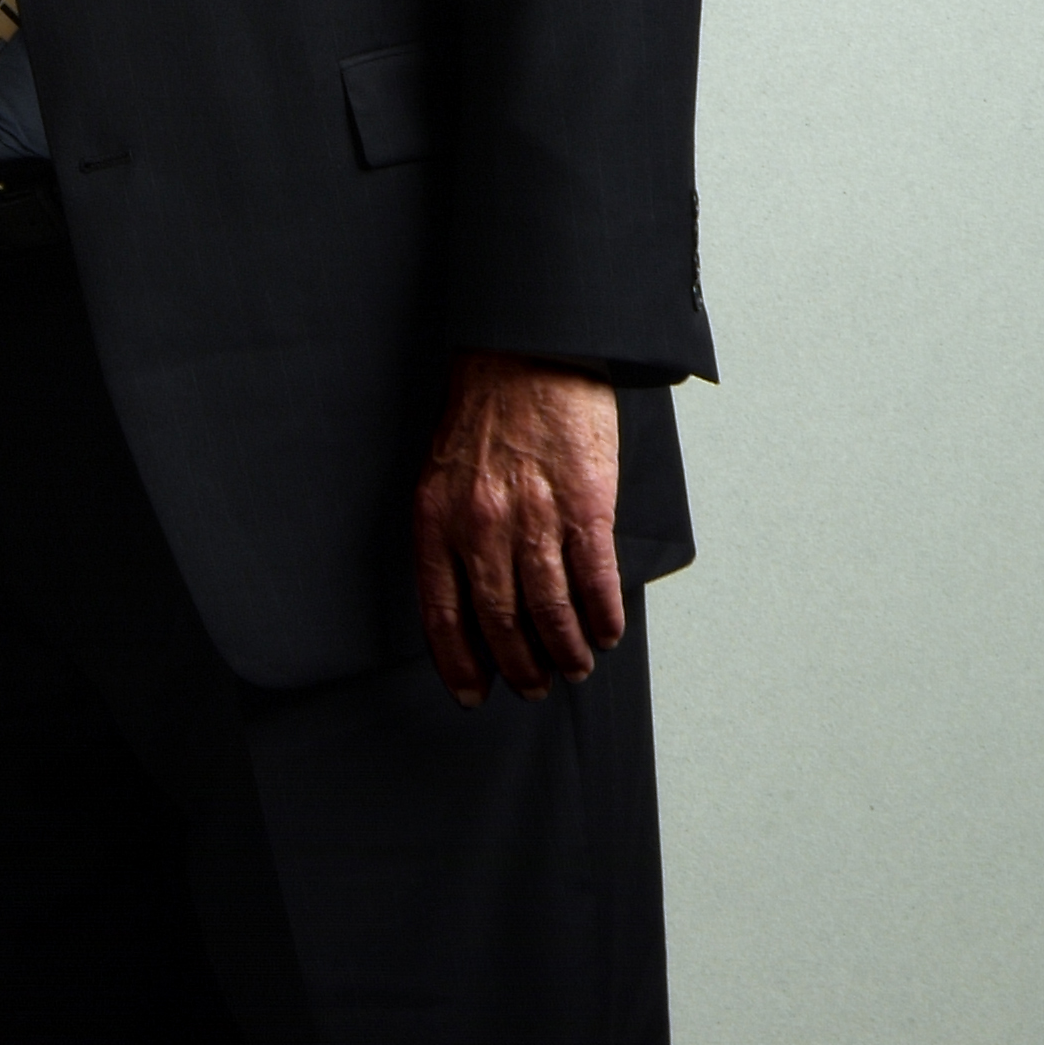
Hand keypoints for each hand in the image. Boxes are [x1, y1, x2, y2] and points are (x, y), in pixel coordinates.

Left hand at [413, 351, 622, 707]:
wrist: (524, 353)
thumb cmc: (481, 412)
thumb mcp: (441, 473)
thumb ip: (449, 532)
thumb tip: (465, 597)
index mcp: (437, 519)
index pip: (442, 613)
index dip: (458, 662)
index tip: (472, 692)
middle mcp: (480, 526)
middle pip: (500, 622)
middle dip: (520, 666)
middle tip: (533, 684)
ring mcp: (533, 518)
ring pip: (549, 612)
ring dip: (565, 651)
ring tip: (573, 666)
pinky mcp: (584, 506)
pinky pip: (594, 580)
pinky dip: (602, 616)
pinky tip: (606, 631)